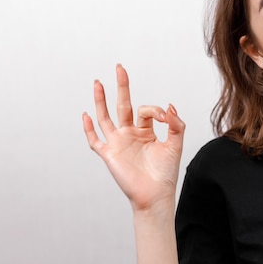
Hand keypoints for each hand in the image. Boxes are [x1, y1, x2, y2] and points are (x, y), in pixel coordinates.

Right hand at [82, 64, 184, 211]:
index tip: (167, 117)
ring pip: (106, 117)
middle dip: (122, 86)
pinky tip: (85, 115)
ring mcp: (118, 143)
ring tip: (98, 82)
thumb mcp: (176, 144)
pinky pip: (95, 140)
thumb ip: (177, 125)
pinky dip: (89, 129)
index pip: (146, 110)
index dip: (156, 110)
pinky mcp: (109, 154)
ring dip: (101, 100)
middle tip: (120, 67)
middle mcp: (130, 134)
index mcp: (145, 131)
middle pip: (123, 105)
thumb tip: (170, 106)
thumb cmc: (165, 173)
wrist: (155, 195)